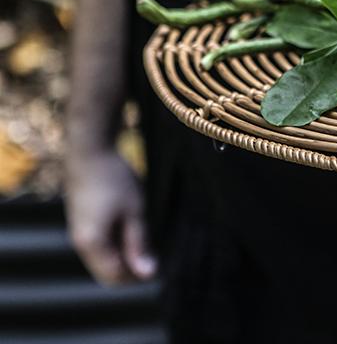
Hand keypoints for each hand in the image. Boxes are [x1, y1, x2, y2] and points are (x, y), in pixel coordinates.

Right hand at [65, 147, 157, 284]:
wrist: (89, 153)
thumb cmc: (114, 179)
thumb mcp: (134, 211)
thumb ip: (138, 244)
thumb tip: (147, 274)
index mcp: (92, 244)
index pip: (115, 278)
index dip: (138, 277)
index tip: (162, 266)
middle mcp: (81, 244)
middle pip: (108, 273)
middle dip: (132, 270)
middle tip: (157, 255)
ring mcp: (79, 234)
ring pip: (104, 260)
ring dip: (125, 257)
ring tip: (149, 242)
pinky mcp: (83, 224)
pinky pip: (101, 246)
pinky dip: (117, 246)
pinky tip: (135, 231)